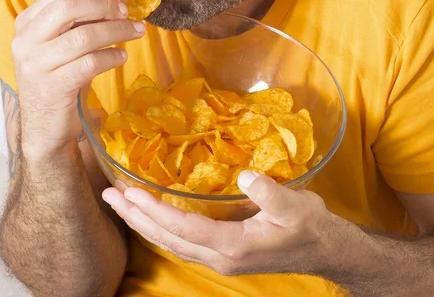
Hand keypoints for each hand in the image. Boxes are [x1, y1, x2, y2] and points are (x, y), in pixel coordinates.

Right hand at [12, 0, 144, 157]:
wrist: (45, 126)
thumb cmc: (61, 77)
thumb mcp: (65, 43)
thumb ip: (83, 20)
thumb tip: (122, 0)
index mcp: (28, 21)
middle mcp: (26, 39)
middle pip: (70, 6)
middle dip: (106, 4)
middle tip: (129, 12)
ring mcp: (36, 64)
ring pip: (83, 35)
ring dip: (117, 30)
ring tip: (137, 31)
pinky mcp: (52, 87)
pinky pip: (90, 64)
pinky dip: (112, 57)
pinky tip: (122, 58)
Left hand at [102, 171, 331, 275]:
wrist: (325, 250)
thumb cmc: (311, 226)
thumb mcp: (296, 207)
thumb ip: (269, 194)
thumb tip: (244, 176)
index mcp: (232, 245)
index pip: (182, 227)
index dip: (153, 209)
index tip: (129, 191)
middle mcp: (219, 256)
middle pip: (167, 239)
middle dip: (135, 218)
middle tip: (108, 196)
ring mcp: (219, 258)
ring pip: (170, 243)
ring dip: (143, 224)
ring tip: (120, 204)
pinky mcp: (222, 253)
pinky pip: (181, 242)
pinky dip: (160, 228)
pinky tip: (152, 216)